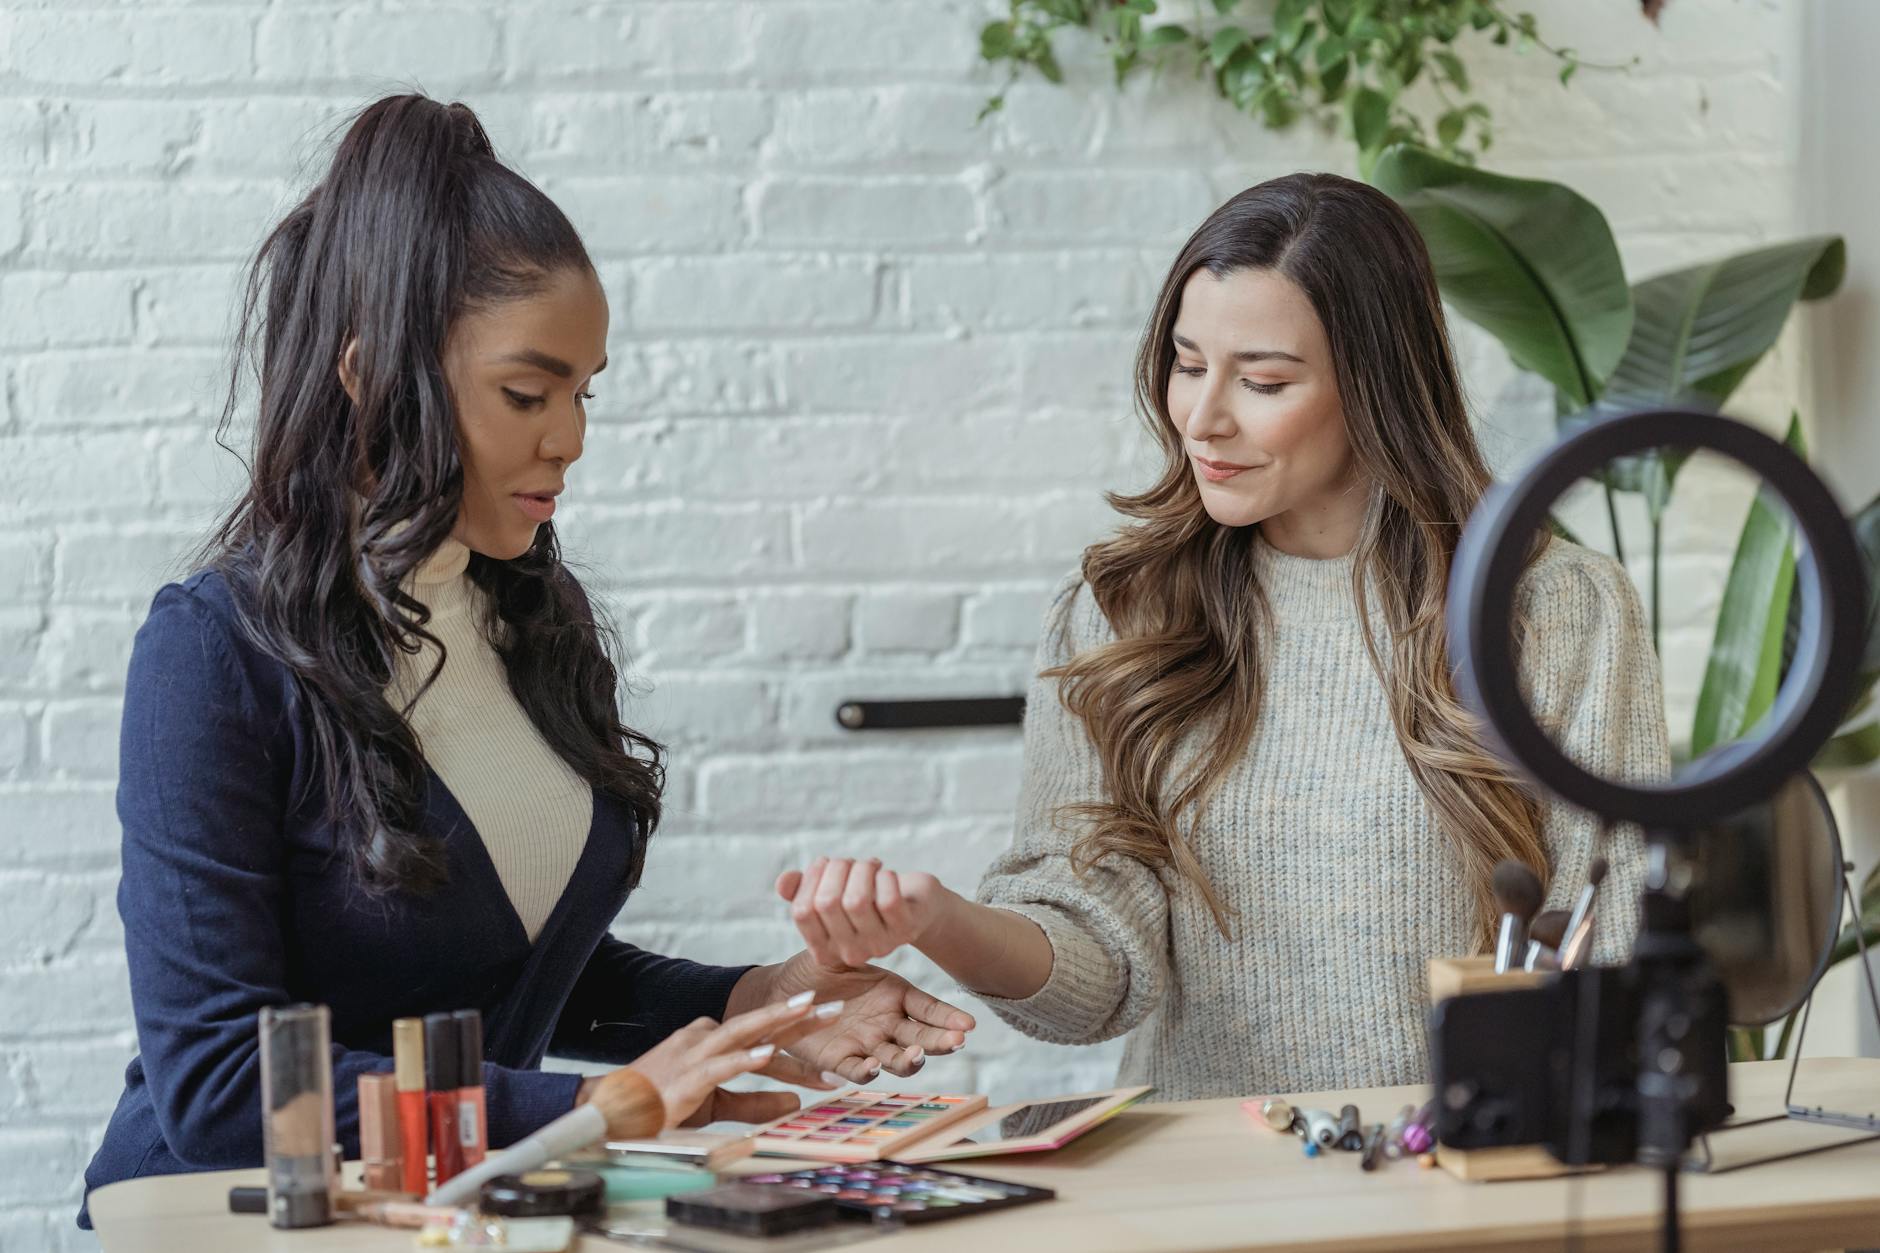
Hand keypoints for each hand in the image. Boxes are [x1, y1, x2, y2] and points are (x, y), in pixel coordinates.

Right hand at [577, 993, 827, 1131]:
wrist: (612, 1113)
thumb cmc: (662, 1106)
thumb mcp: (717, 1104)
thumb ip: (755, 1103)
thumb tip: (796, 1102)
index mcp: (712, 1041)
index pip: (762, 1033)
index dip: (798, 1032)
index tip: (833, 1029)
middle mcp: (705, 1039)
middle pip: (759, 1022)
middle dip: (798, 1014)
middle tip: (836, 1005)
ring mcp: (694, 1054)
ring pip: (742, 1031)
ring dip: (776, 1020)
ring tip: (808, 1010)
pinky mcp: (686, 1077)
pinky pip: (720, 1065)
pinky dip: (744, 1058)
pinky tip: (768, 1053)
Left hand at [757, 950, 975, 1082]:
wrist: (781, 991)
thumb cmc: (817, 966)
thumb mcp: (844, 952)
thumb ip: (864, 948)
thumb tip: (882, 935)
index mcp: (894, 994)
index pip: (929, 1009)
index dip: (948, 1018)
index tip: (969, 1025)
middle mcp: (887, 1023)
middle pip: (922, 1037)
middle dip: (940, 1041)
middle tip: (956, 1042)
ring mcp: (867, 1043)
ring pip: (896, 1058)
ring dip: (909, 1060)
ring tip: (916, 1055)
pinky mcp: (840, 1060)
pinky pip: (858, 1069)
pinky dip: (867, 1070)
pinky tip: (874, 1065)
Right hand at [777, 856, 954, 967]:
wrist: (915, 906)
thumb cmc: (868, 897)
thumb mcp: (831, 893)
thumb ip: (801, 890)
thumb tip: (783, 882)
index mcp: (824, 949)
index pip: (802, 912)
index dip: (811, 879)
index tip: (824, 863)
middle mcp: (849, 954)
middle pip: (827, 903)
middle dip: (837, 869)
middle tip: (851, 862)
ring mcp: (879, 945)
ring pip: (857, 900)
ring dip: (861, 869)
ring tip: (869, 865)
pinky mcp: (906, 930)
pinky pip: (888, 900)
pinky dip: (885, 877)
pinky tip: (886, 874)